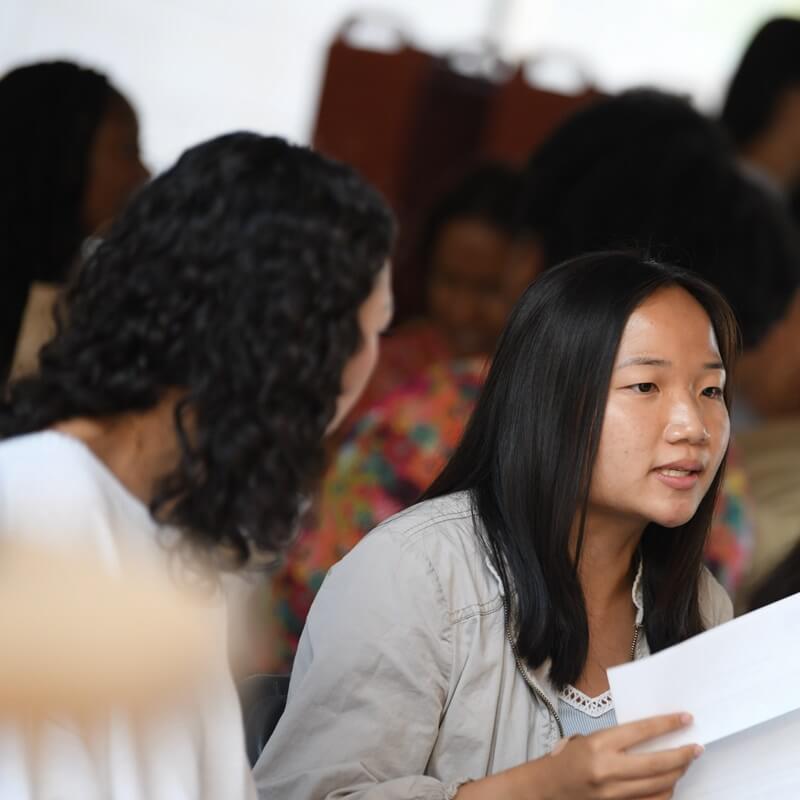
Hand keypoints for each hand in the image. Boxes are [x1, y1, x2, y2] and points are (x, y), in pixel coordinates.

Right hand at [538, 712, 701, 799]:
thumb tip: (653, 737)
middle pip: (657, 764)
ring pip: (659, 786)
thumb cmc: (566, 759)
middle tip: (696, 747)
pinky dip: (666, 792)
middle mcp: (607, 770)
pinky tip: (671, 782)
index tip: (685, 718)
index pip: (641, 731)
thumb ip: (618, 740)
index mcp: (598, 745)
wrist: (547, 788)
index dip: (667, 724)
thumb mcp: (588, 740)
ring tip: (685, 763)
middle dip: (682, 755)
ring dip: (678, 773)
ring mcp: (613, 794)